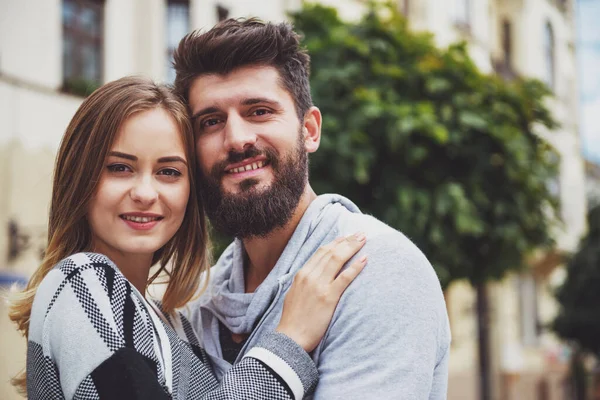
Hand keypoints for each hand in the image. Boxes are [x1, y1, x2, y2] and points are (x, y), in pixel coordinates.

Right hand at [276, 232, 366, 351]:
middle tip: (360, 233)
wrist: (290, 338)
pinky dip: (355, 267)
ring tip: (364, 239)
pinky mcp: (328, 297)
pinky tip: (364, 259)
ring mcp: (318, 286)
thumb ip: (303, 283)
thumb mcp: (294, 295)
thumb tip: (312, 277)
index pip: (320, 252)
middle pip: (331, 252)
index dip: (335, 242)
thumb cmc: (293, 320)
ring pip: (337, 260)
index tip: (346, 237)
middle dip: (347, 241)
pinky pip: (344, 278)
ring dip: (352, 247)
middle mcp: (309, 276)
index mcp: (301, 274)